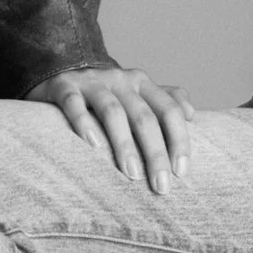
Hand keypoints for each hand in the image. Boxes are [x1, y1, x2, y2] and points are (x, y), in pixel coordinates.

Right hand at [27, 66, 195, 193]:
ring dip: (124, 145)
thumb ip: (165, 99)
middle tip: (161, 186)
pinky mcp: (64, 87)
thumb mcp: (138, 91)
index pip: (169, 110)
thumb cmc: (107, 91)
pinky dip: (84, 123)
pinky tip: (93, 145)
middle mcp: (121, 80)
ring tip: (132, 174)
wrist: (61, 66)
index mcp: (143, 83)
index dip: (179, 139)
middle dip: (155, 153)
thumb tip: (191, 115)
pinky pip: (74, 104)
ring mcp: (93, 82)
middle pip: (144, 116)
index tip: (181, 172)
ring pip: (113, 112)